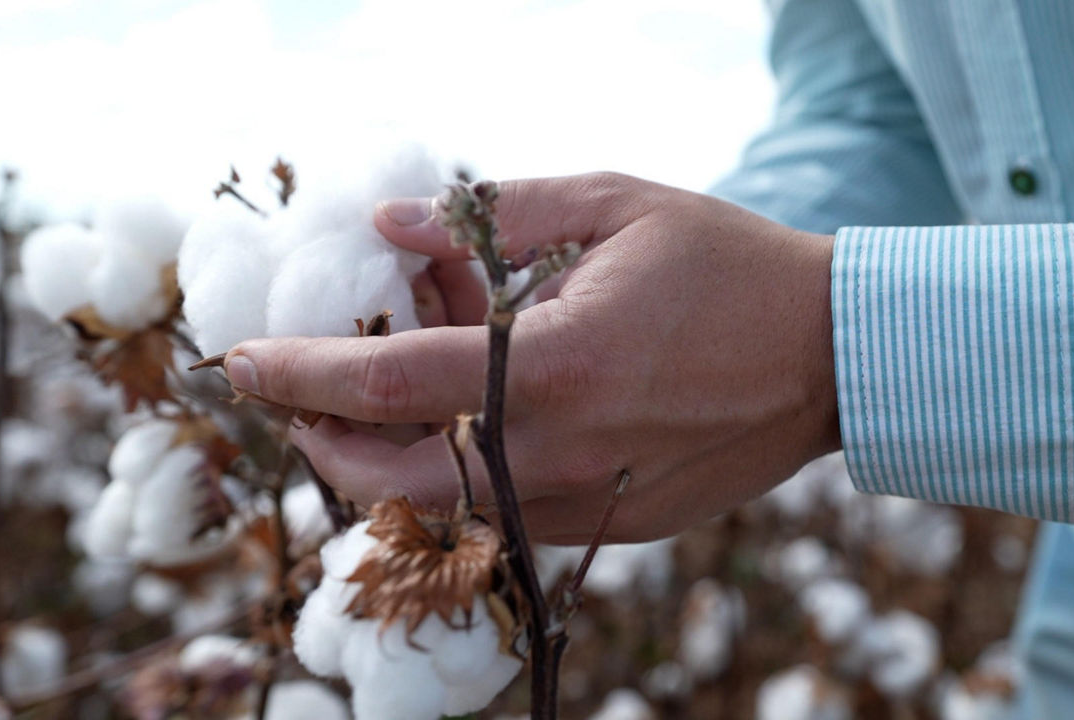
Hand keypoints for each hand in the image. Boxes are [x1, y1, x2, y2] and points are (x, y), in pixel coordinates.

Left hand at [225, 173, 838, 542]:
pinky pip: (503, 514)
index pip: (387, 386)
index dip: (300, 374)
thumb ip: (493, 213)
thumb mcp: (616, 206)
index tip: (243, 363)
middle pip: (391, 477)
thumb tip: (393, 225)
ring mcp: (585, 504)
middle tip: (303, 395)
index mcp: (553, 366)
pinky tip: (477, 411)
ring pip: (442, 508)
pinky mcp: (610, 529)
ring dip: (391, 456)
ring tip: (397, 387)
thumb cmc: (728, 268)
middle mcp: (558, 454)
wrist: (830, 359)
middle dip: (324, 440)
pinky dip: (461, 470)